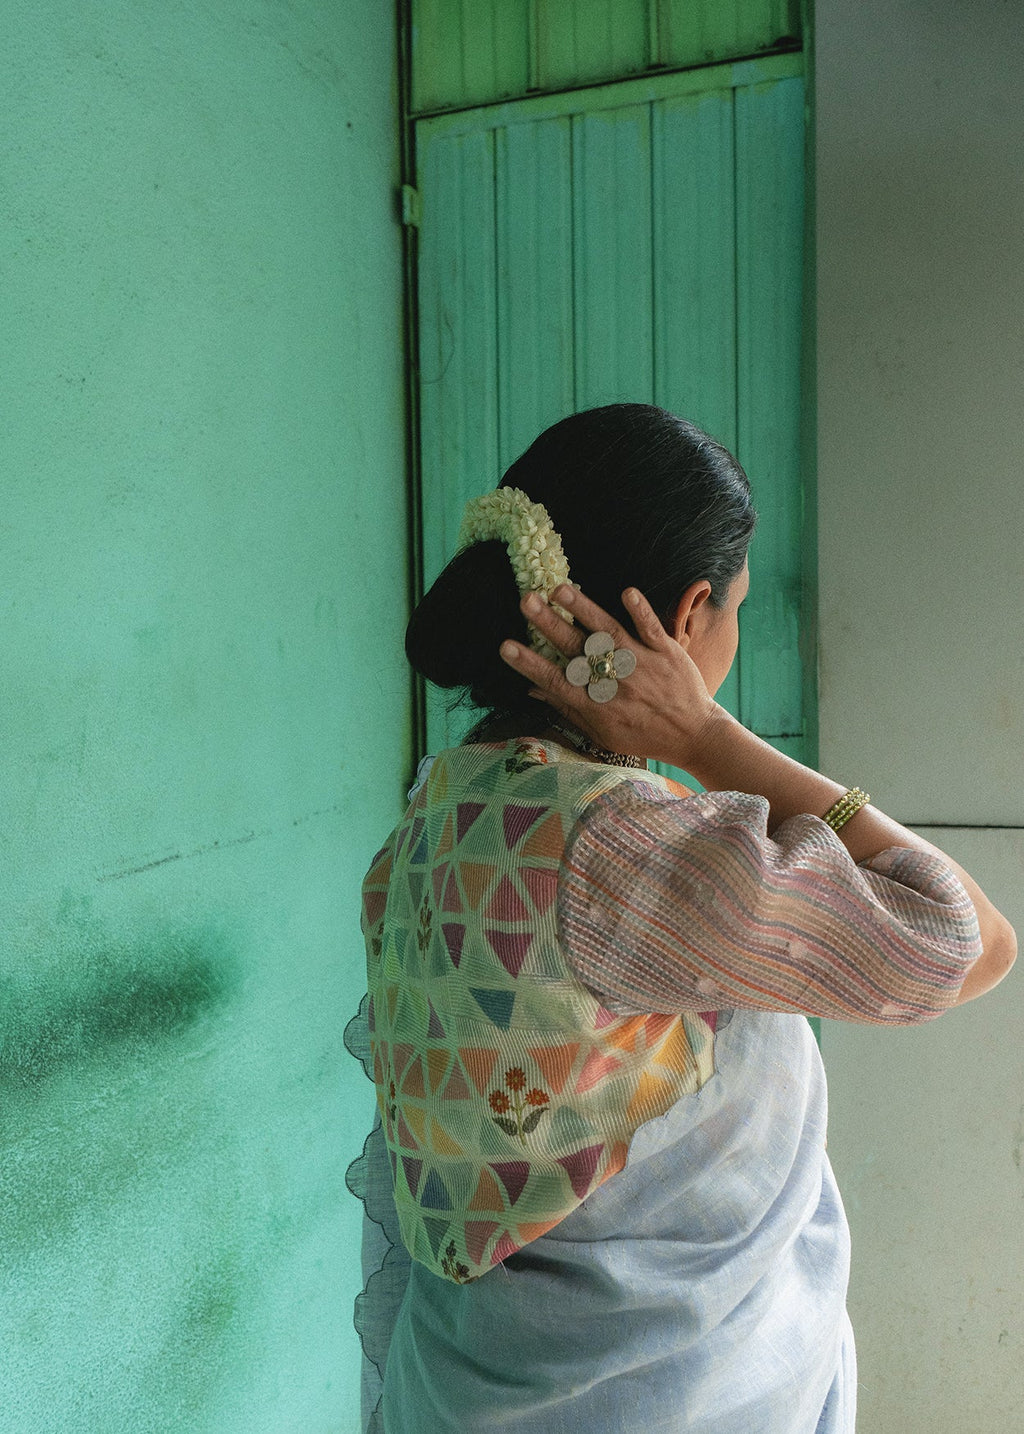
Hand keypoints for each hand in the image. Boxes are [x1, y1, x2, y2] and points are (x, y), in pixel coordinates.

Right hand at [499, 584, 718, 768]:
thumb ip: (569, 709)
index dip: (530, 663)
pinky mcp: (666, 653)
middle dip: (549, 625)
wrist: (694, 736)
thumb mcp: (602, 734)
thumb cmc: (643, 736)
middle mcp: (615, 683)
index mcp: (597, 704)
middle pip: (576, 650)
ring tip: (561, 589)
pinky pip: (651, 629)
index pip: (556, 681)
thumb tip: (534, 689)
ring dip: (585, 609)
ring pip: (609, 633)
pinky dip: (640, 611)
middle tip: (526, 601)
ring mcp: (641, 664)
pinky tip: (626, 591)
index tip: (506, 645)